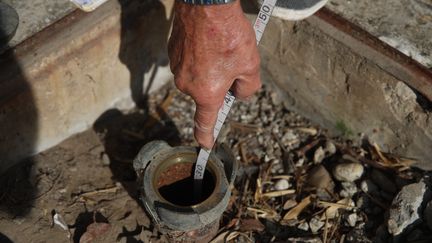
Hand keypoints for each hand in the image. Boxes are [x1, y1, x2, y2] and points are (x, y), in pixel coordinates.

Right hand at [168, 0, 260, 148]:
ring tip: (220, 45)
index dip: (206, 136)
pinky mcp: (172, 52)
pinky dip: (199, 55)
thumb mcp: (251, 65)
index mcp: (206, 93)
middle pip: (206, 92)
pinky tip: (208, 39)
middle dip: (220, 83)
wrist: (206, 4)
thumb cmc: (230, 35)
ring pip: (198, 75)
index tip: (206, 144)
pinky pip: (189, 60)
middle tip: (232, 61)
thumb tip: (237, 93)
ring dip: (209, 67)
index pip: (204, 123)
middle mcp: (187, 85)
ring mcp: (177, 67)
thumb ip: (247, 88)